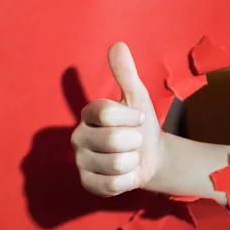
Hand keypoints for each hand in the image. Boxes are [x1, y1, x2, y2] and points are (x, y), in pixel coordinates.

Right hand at [71, 42, 162, 196]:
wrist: (151, 158)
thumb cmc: (141, 126)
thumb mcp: (137, 98)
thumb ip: (126, 73)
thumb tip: (117, 45)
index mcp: (88, 114)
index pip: (106, 112)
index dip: (130, 117)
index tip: (139, 120)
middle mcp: (78, 137)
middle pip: (112, 140)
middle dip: (134, 141)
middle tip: (133, 142)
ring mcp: (81, 162)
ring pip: (116, 164)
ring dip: (133, 161)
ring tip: (130, 157)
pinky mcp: (88, 183)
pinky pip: (113, 184)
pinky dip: (128, 180)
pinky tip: (126, 174)